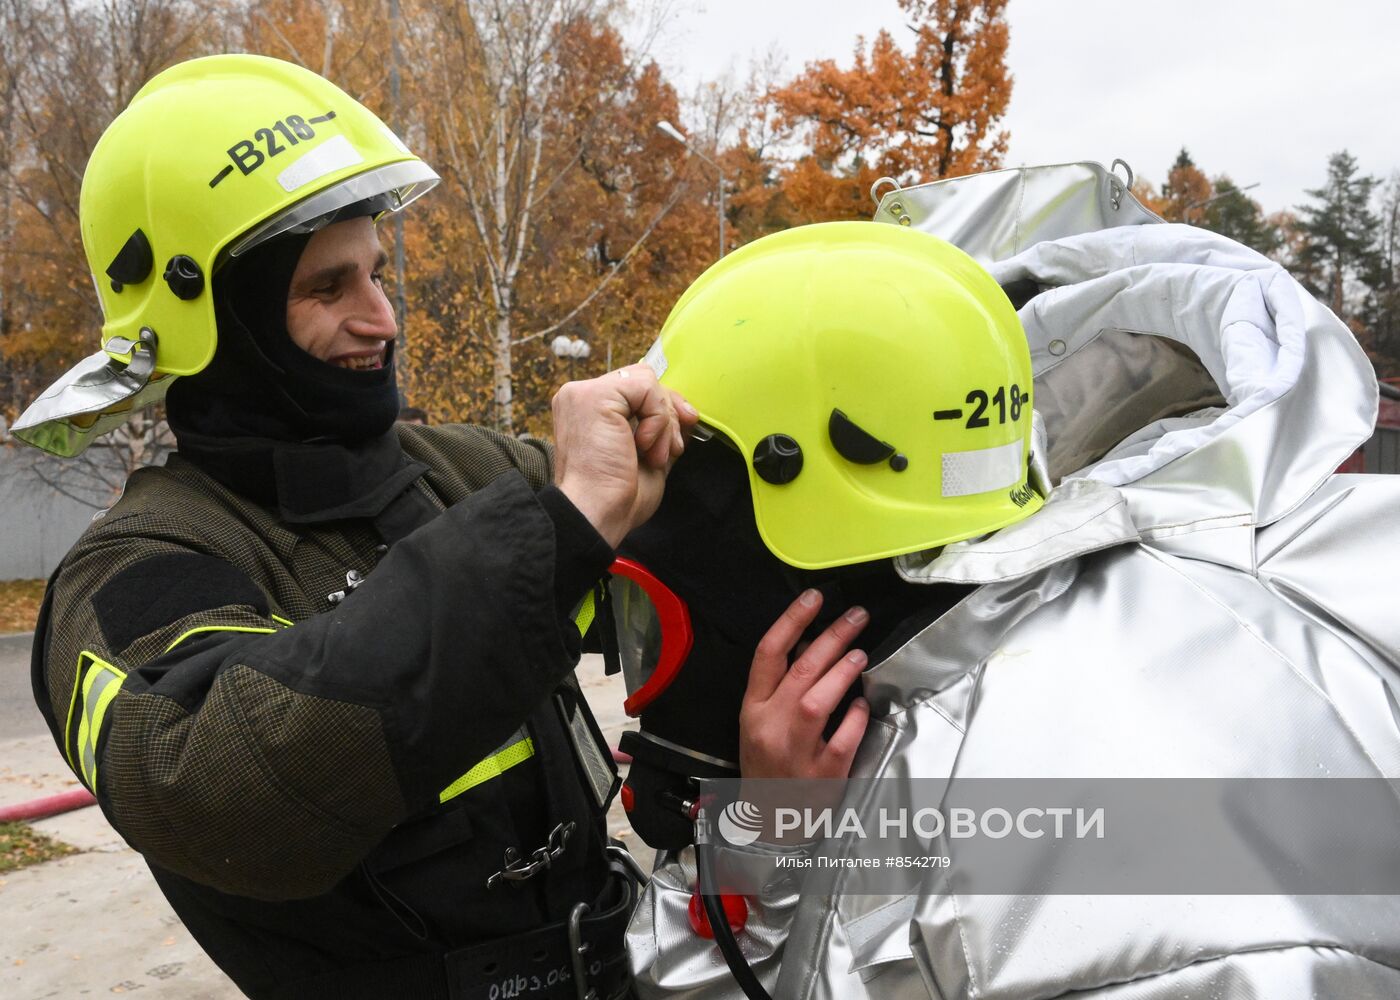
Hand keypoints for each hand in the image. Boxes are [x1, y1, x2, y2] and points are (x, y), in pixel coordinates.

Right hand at [552, 364, 698, 546]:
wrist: (597, 514)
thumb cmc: (616, 497)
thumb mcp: (647, 455)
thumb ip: (659, 429)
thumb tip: (684, 414)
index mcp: (588, 412)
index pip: (634, 391)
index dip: (663, 408)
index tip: (679, 435)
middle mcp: (580, 397)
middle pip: (643, 380)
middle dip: (669, 412)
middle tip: (673, 448)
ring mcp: (584, 394)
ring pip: (647, 382)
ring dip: (663, 421)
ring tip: (654, 454)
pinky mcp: (595, 396)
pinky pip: (646, 388)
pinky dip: (657, 419)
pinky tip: (644, 446)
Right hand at [739, 590, 871, 780]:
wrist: (770, 822)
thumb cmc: (767, 764)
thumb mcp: (759, 722)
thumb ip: (779, 687)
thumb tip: (811, 642)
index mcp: (752, 709)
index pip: (768, 654)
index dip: (792, 620)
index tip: (815, 597)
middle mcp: (770, 726)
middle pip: (800, 670)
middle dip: (831, 637)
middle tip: (856, 616)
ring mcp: (796, 751)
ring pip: (819, 701)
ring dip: (843, 671)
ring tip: (861, 652)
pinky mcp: (823, 773)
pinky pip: (844, 737)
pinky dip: (855, 717)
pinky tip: (863, 704)